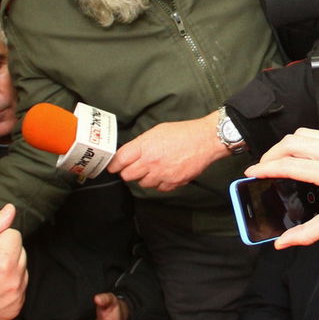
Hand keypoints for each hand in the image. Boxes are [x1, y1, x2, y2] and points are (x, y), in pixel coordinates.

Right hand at [0, 204, 27, 319]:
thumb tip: (10, 210)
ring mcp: (17, 296)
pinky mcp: (17, 307)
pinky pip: (21, 285)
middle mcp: (15, 280)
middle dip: (4, 252)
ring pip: (22, 267)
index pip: (14, 234)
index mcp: (4, 262)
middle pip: (21, 250)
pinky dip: (9, 283)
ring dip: (8, 267)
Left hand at [109, 112, 228, 190]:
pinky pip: (159, 188)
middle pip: (127, 176)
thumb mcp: (156, 131)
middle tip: (135, 167)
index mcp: (145, 147)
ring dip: (145, 178)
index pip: (120, 160)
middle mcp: (151, 162)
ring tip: (155, 168)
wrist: (205, 140)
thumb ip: (141, 144)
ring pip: (143, 184)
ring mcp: (162, 174)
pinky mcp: (173, 182)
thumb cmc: (182, 133)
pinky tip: (166, 173)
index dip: (114, 164)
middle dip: (129, 172)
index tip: (113, 167)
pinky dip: (160, 183)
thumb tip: (129, 154)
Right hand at [247, 129, 318, 247]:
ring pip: (305, 134)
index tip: (253, 172)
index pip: (289, 164)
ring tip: (280, 160)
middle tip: (263, 167)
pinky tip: (305, 157)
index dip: (266, 168)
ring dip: (288, 145)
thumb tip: (284, 242)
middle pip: (291, 142)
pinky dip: (307, 143)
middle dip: (271, 153)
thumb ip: (308, 232)